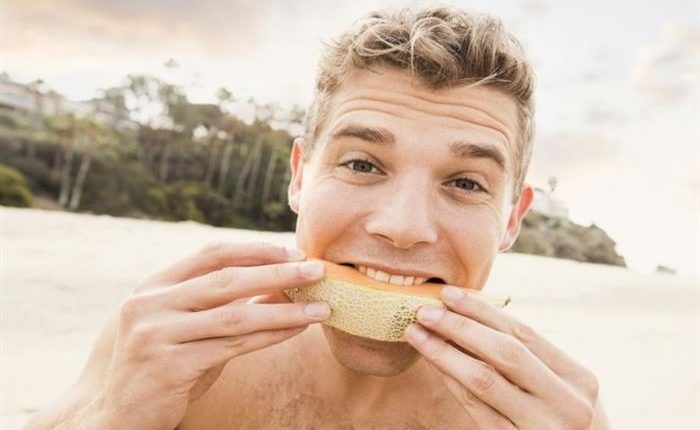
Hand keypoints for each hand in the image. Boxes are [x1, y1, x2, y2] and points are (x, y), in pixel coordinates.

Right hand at [98, 242, 329, 429]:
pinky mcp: (170, 366)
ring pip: (235, 316)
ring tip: (321, 306)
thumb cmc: (161, 365)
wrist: (118, 415)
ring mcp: (156, 335)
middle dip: (278, 273)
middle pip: (226, 280)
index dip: (255, 250)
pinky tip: (295, 330)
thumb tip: (281, 285)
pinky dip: (270, 336)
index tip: (294, 253)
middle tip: (317, 271)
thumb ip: (224, 305)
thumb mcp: (187, 326)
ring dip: (284, 309)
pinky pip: (233, 347)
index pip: (210, 254)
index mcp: (153, 286)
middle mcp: (150, 304)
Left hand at [404, 286, 598, 429]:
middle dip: (461, 327)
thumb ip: (525, 356)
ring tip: (416, 333)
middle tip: (424, 310)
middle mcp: (567, 404)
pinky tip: (432, 363)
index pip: (524, 333)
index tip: (448, 293)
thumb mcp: (557, 387)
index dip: (482, 311)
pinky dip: (451, 381)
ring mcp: (542, 428)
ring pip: (484, 380)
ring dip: (444, 352)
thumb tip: (467, 313)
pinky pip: (475, 408)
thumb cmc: (556, 417)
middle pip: (506, 352)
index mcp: (580, 379)